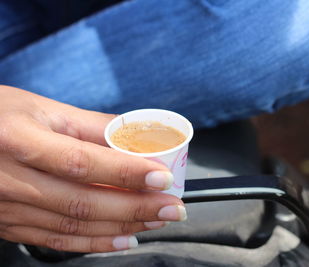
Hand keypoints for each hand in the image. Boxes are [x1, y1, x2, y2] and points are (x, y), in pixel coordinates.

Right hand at [0, 86, 185, 251]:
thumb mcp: (43, 109)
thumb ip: (92, 125)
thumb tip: (136, 134)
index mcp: (20, 140)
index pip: (82, 162)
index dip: (126, 172)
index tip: (162, 177)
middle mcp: (11, 179)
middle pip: (83, 201)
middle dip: (136, 207)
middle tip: (172, 207)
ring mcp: (9, 208)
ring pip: (74, 225)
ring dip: (122, 226)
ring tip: (157, 220)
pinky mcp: (11, 225)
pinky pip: (57, 240)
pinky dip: (95, 243)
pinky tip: (124, 239)